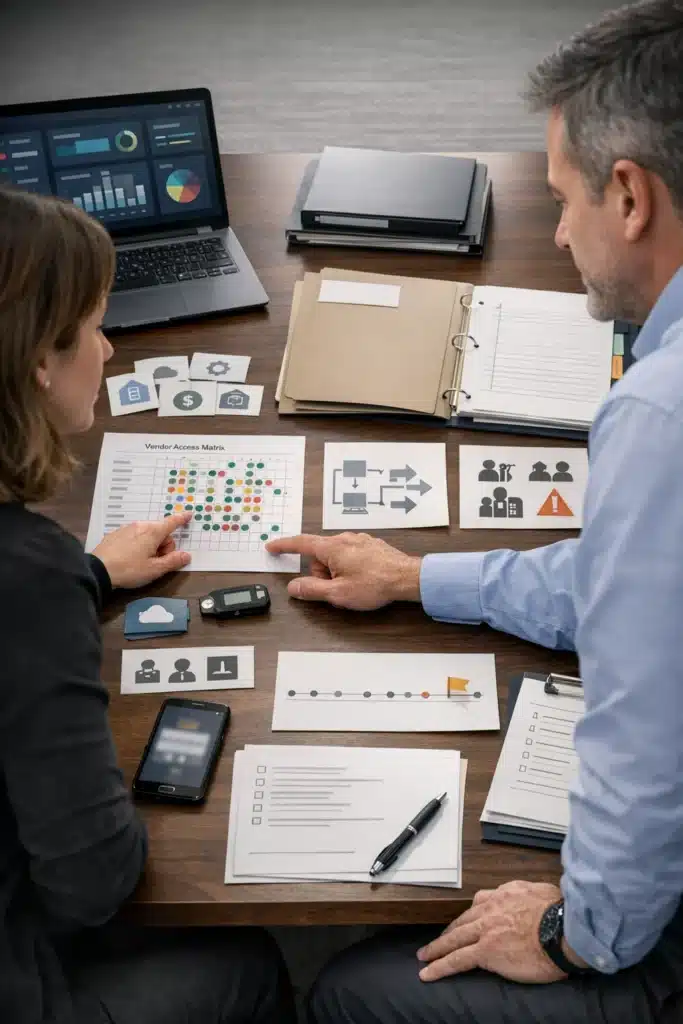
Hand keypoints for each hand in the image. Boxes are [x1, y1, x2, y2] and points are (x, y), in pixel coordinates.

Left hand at [92, 512, 191, 588]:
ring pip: (146, 534)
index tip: (189, 514)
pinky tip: (128, 558)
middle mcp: (140, 525)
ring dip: (150, 545)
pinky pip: (133, 536)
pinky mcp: (115, 534)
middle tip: (156, 562)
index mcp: (153, 532)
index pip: (171, 523)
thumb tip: (186, 555)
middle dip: (163, 546)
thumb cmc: (130, 569)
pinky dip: (137, 544)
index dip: (182, 519)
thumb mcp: (154, 569)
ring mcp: (126, 528)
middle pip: (160, 532)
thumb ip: (173, 561)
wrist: (98, 570)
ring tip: (141, 562)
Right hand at [265, 532, 421, 609]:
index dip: (284, 546)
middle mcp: (345, 538)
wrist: (408, 577)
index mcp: (332, 547)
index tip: (272, 546)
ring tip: (353, 586)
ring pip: (336, 556)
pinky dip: (350, 567)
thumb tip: (293, 587)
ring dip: (337, 571)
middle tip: (335, 589)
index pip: (300, 543)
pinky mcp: (371, 545)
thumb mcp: (338, 593)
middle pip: (320, 555)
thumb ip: (312, 589)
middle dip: (321, 572)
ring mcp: (359, 540)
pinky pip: (350, 555)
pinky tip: (363, 579)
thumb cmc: (375, 584)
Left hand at [417, 880, 565, 983]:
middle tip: (438, 940)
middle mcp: (490, 909)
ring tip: (424, 956)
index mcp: (505, 894)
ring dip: (437, 947)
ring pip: (454, 938)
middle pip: (463, 920)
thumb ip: (530, 894)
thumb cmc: (560, 913)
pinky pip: (457, 960)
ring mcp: (485, 930)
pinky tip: (428, 973)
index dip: (472, 913)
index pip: (481, 902)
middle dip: (449, 930)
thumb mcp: (543, 892)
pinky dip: (440, 966)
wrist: (562, 930)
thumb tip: (532, 898)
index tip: (467, 920)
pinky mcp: (486, 952)